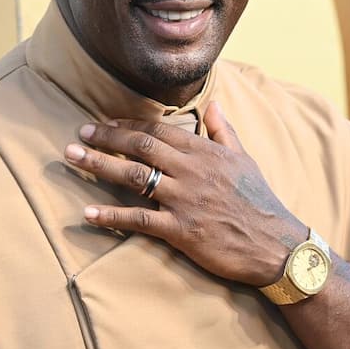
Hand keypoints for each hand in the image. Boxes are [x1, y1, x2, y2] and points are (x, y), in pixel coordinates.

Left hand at [63, 102, 307, 286]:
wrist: (277, 244)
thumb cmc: (260, 201)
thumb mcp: (244, 159)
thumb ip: (223, 130)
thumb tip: (213, 104)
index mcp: (204, 152)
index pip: (158, 130)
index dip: (127, 125)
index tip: (104, 124)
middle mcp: (191, 171)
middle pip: (140, 147)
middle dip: (105, 138)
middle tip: (78, 135)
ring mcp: (184, 200)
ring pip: (134, 176)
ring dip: (98, 165)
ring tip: (72, 158)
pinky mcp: (181, 230)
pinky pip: (139, 219)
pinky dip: (111, 215)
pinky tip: (88, 212)